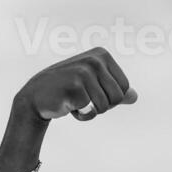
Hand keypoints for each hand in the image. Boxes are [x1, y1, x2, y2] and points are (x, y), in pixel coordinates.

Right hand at [14, 47, 137, 121]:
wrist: (36, 95)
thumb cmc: (68, 90)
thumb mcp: (94, 85)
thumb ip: (115, 90)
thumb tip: (135, 96)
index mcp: (102, 55)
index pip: (125, 87)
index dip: (111, 98)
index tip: (93, 92)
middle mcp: (95, 60)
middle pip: (118, 97)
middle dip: (102, 106)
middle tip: (84, 99)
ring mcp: (84, 72)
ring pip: (105, 106)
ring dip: (91, 112)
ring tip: (75, 102)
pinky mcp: (75, 87)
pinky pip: (90, 112)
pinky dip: (81, 116)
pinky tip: (68, 106)